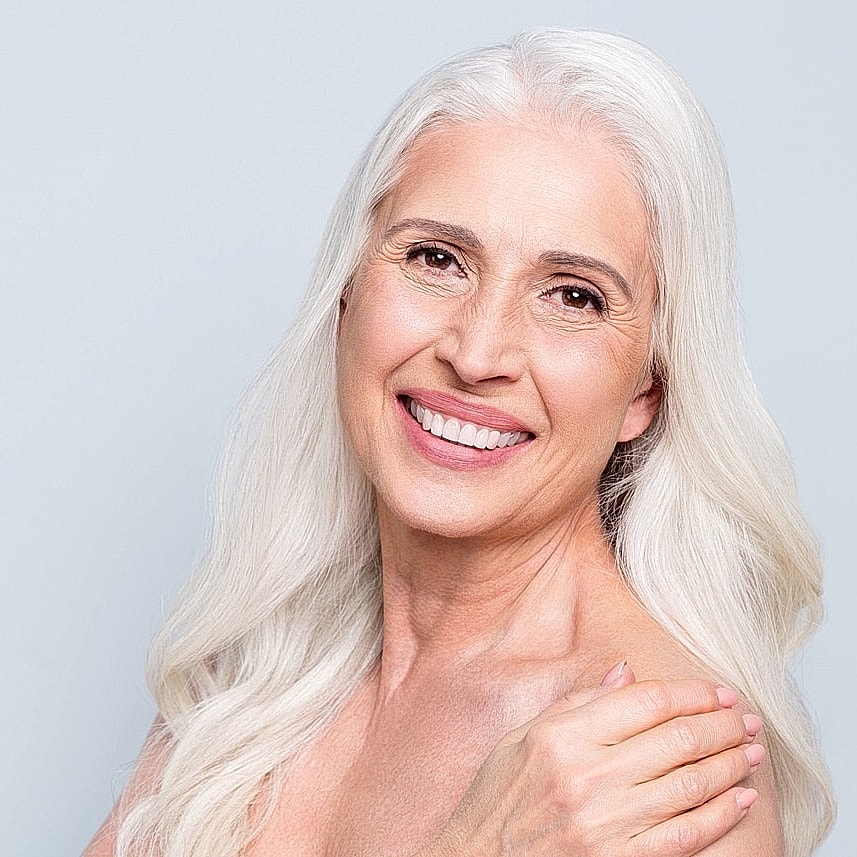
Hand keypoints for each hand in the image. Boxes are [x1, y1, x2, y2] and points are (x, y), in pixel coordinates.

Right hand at [427, 667, 762, 856]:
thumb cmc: (498, 799)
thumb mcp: (523, 737)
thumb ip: (577, 703)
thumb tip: (626, 675)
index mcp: (563, 736)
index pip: (647, 702)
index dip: (692, 693)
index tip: (716, 691)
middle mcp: (587, 776)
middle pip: (676, 740)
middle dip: (721, 725)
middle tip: (743, 718)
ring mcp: (605, 823)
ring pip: (689, 786)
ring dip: (729, 765)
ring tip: (749, 752)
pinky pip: (683, 836)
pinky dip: (718, 816)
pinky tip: (736, 799)